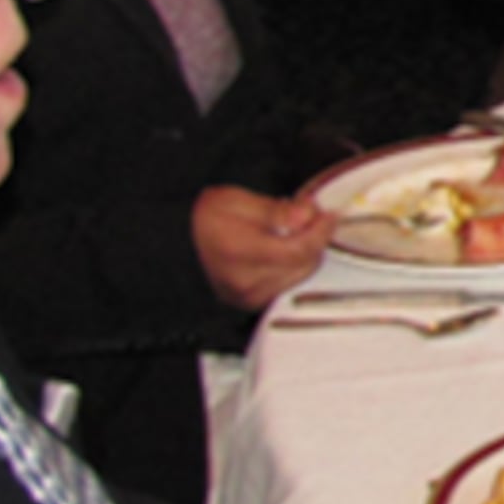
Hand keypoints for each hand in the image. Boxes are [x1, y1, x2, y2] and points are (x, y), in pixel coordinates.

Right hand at [192, 186, 332, 308]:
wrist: (177, 244)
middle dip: (313, 238)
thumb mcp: (234, 201)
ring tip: (289, 232)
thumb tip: (305, 215)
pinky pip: (289, 284)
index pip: (299, 249)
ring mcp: (249, 297)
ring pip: (300, 275)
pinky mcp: (253, 302)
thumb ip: (274, 210)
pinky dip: (294, 265)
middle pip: (305, 263)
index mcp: (240, 254)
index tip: (326, 215)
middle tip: (308, 217)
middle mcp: (245, 282)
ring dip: (305, 252)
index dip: (320, 230)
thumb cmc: (203, 221)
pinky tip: (283, 249)